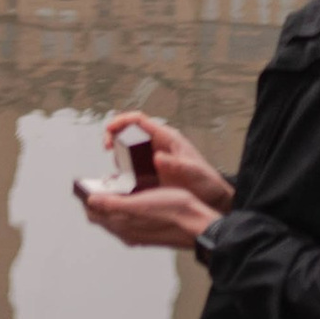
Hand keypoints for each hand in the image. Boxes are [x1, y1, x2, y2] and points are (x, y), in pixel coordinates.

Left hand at [74, 180, 220, 251]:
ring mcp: (139, 233)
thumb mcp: (140, 204)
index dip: (86, 199)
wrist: (199, 224)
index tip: (84, 185)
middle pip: (103, 217)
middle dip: (97, 201)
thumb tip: (91, 202)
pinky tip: (133, 198)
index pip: (94, 214)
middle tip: (98, 184)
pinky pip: (130, 220)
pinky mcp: (150, 231)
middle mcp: (128, 232)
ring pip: (116, 218)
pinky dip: (125, 208)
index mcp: (123, 226)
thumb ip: (113, 204)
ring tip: (113, 187)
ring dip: (111, 204)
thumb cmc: (173, 211)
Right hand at [106, 112, 231, 211]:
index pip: (139, 120)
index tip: (109, 130)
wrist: (211, 198)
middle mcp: (157, 145)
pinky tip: (120, 181)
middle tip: (107, 148)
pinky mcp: (150, 172)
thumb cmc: (205, 181)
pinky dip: (123, 171)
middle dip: (114, 137)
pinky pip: (132, 167)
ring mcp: (152, 158)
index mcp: (166, 138)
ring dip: (118, 155)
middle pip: (128, 132)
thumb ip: (176, 164)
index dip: (122, 121)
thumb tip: (157, 157)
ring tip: (117, 169)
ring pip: (128, 150)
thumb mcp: (192, 172)